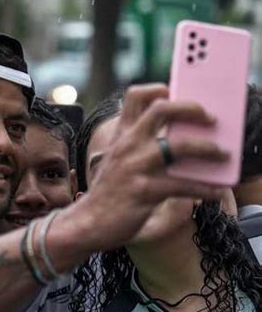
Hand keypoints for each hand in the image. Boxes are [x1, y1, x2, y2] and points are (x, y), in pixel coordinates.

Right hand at [81, 84, 227, 250]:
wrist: (88, 223)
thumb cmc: (109, 194)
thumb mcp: (117, 161)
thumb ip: (138, 147)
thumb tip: (179, 141)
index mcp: (121, 136)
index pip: (136, 96)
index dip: (159, 89)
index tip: (177, 94)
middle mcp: (128, 146)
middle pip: (161, 109)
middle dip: (191, 109)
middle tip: (210, 119)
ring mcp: (136, 167)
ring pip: (179, 146)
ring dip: (207, 149)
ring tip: (222, 155)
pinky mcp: (145, 191)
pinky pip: (183, 186)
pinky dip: (204, 188)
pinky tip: (215, 191)